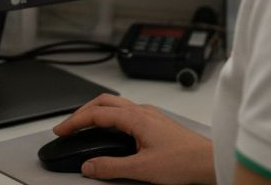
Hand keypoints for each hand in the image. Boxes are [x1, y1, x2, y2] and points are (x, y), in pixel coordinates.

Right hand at [52, 94, 215, 183]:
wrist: (209, 162)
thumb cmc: (184, 161)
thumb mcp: (142, 169)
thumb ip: (111, 167)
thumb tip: (89, 166)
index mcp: (135, 118)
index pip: (96, 114)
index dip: (74, 122)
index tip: (60, 130)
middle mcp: (142, 111)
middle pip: (103, 101)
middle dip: (81, 112)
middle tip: (68, 126)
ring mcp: (150, 115)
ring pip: (115, 104)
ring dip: (95, 111)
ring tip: (84, 124)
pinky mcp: (156, 122)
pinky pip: (125, 111)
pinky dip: (109, 115)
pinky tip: (111, 128)